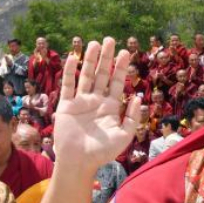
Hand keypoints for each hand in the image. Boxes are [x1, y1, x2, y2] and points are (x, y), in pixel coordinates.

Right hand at [53, 39, 141, 172]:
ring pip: (85, 76)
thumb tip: (137, 97)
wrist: (79, 162)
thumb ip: (131, 117)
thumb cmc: (103, 152)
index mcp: (110, 107)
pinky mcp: (66, 106)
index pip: (117, 82)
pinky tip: (74, 58)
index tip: (126, 52)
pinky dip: (70, 72)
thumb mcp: (124, 135)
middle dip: (106, 58)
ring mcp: (80, 102)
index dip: (121, 68)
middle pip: (102, 74)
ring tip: (94, 43)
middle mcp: (96, 101)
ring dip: (90, 60)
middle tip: (110, 40)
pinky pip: (68, 86)